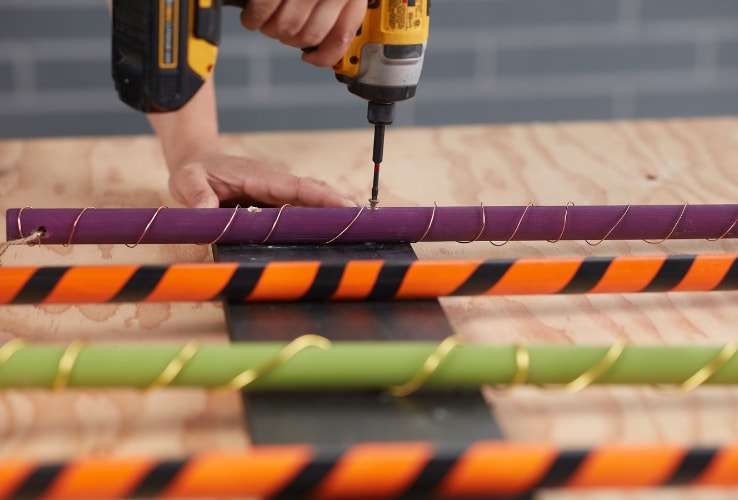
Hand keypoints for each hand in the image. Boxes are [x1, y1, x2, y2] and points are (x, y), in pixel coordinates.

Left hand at [168, 152, 357, 207]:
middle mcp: (275, 182)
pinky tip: (338, 224)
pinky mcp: (277, 200)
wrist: (197, 163)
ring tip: (361, 222)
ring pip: (312, 199)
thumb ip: (197, 197)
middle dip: (339, 202)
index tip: (345, 205)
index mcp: (260, 176)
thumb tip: (208, 213)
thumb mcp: (188, 181)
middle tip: (364, 218)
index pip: (297, 187)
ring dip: (336, 208)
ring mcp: (278, 191)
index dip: (322, 197)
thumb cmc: (195, 172)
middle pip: (313, 191)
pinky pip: (303, 206)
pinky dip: (323, 213)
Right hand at [241, 0, 365, 66]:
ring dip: (271, 31)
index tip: (312, 59)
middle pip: (310, 35)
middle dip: (292, 40)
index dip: (324, 56)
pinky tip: (251, 19)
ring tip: (267, 23)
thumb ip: (340, 9)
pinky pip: (263, 11)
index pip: (341, 39)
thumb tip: (326, 41)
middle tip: (283, 31)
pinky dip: (253, 20)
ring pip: (286, 27)